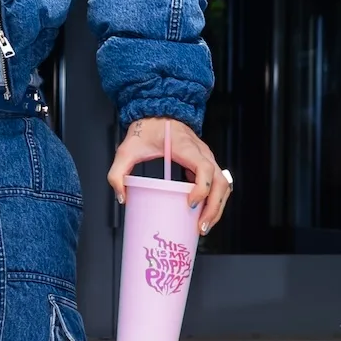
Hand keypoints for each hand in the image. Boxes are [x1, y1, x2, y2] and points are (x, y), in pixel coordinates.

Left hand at [108, 117, 232, 234]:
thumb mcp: (126, 150)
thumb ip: (117, 173)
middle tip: (201, 227)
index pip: (204, 168)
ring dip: (217, 206)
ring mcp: (206, 157)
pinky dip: (215, 200)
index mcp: (185, 147)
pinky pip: (217, 183)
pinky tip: (203, 214)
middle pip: (219, 181)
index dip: (201, 188)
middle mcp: (201, 152)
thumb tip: (122, 198)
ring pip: (223, 184)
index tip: (190, 203)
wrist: (157, 114)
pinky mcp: (205, 163)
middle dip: (214, 207)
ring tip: (204, 225)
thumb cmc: (146, 130)